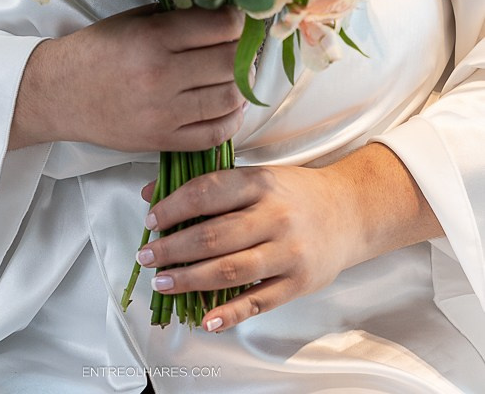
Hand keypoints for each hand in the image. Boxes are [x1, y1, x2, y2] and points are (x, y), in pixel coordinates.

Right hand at [10, 6, 246, 151]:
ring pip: (230, 98)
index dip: (238, 20)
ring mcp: (163, 112)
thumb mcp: (132, 20)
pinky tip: (227, 105)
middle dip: (243, 52)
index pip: (222, 26)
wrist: (58, 93)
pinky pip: (215, 134)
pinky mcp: (161, 140)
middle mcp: (161, 75)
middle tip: (239, 47)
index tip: (236, 20)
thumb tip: (221, 10)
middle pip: (232, 62)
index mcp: (153, 37)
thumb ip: (176, 15)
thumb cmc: (96, 50)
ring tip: (234, 75)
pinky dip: (231, 119)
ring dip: (240, 85)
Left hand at [136, 143, 442, 331]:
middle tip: (146, 257)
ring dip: (190, 280)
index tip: (150, 220)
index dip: (173, 207)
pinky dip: (229, 313)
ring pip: (230, 270)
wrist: (349, 211)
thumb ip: (207, 185)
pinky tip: (204, 319)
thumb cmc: (292, 193)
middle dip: (172, 249)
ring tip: (162, 283)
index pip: (207, 192)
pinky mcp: (298, 283)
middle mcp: (274, 216)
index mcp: (260, 183)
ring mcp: (288, 252)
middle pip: (213, 235)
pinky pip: (258, 301)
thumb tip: (150, 193)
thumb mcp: (255, 176)